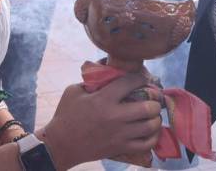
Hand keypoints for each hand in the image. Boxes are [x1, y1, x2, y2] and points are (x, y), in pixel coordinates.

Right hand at [40, 74, 161, 170]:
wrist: (60, 145)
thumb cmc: (66, 115)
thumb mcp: (74, 91)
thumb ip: (92, 80)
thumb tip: (107, 68)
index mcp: (103, 99)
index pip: (131, 82)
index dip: (140, 77)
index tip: (142, 78)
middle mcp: (115, 117)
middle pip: (148, 107)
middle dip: (155, 100)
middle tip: (153, 98)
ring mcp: (119, 135)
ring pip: (150, 126)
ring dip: (156, 118)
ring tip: (154, 114)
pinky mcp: (120, 148)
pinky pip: (146, 144)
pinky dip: (153, 137)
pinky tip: (151, 131)